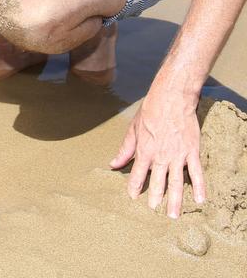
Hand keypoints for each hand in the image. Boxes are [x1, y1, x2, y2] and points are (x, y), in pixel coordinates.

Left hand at [110, 87, 204, 217]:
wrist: (172, 98)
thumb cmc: (150, 111)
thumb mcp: (134, 128)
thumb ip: (125, 148)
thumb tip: (113, 163)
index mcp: (145, 150)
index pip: (138, 173)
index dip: (135, 187)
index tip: (133, 198)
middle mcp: (161, 155)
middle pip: (158, 182)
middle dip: (155, 198)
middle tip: (153, 212)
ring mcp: (178, 155)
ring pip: (176, 182)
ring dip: (175, 200)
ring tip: (173, 215)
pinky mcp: (192, 151)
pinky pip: (196, 172)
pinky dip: (199, 186)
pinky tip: (200, 200)